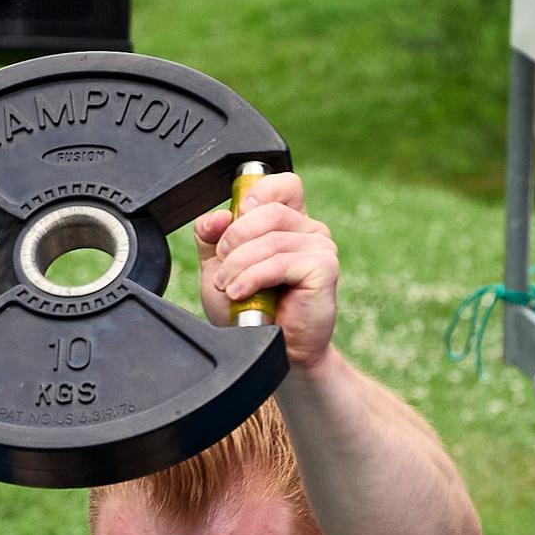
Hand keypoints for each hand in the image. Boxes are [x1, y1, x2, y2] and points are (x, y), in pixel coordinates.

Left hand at [193, 170, 338, 371]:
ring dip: (238, 264)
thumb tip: (216, 217)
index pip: (282, 184)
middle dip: (234, 238)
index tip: (231, 222)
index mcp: (290, 221)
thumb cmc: (253, 309)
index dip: (254, 195)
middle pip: (268, 209)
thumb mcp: (220, 267)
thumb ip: (211, 237)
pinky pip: (280, 262)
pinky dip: (252, 277)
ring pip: (270, 238)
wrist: (276, 349)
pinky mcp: (324, 268)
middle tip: (221, 267)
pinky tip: (241, 293)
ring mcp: (320, 246)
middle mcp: (310, 229)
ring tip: (227, 287)